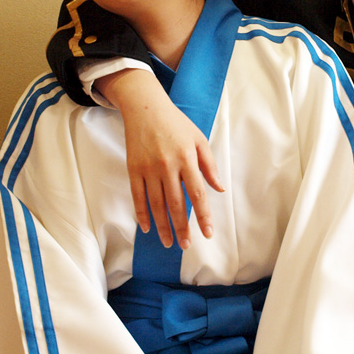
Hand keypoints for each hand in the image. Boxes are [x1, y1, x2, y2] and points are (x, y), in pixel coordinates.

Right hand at [97, 69, 223, 248]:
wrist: (145, 108)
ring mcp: (148, 169)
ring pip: (156, 204)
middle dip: (182, 227)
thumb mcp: (199, 139)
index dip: (202, 215)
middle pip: (175, 204)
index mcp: (187, 158)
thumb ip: (209, 165)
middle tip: (186, 245)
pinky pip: (138, 196)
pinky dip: (142, 214)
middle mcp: (167, 166)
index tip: (207, 233)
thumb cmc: (177, 124)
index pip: (197, 194)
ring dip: (163, 226)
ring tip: (170, 242)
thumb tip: (219, 188)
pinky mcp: (133, 169)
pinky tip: (147, 228)